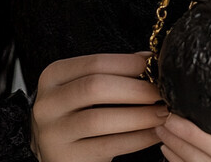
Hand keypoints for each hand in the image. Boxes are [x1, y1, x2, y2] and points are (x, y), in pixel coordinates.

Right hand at [30, 52, 166, 161]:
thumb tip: (148, 59)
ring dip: (139, 115)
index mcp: (53, 76)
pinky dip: (137, 139)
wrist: (59, 152)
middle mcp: (47, 104)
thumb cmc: (78, 113)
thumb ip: (112, 72)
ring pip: (101, 119)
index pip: (93, 63)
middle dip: (134, 88)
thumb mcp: (85, 88)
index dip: (127, 63)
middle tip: (160, 91)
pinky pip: (109, 146)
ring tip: (163, 112)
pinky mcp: (67, 158)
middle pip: (95, 87)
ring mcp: (54, 133)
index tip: (152, 65)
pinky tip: (155, 133)